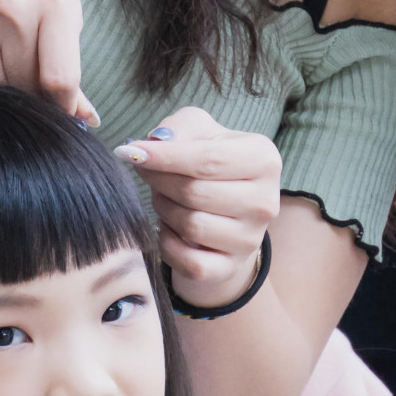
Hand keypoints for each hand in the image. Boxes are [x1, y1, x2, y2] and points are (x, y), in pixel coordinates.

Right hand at [0, 0, 96, 124]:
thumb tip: (83, 113)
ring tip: (8, 64)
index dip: (65, 107)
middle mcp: (13, 17)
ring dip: (8, 93)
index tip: (65, 111)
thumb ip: (69, 52)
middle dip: (37, 98)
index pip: (61, 79)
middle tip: (35, 83)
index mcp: (52, 2)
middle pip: (29, 91)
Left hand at [113, 107, 280, 308]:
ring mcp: (250, 239)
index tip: (131, 151)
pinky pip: (188, 260)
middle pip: (195, 192)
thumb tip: (154, 143)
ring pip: (190, 225)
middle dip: (160, 181)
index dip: (164, 156)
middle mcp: (265, 202)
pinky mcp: (231, 267)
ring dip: (163, 209)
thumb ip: (180, 128)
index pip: (208, 160)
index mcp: (263, 160)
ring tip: (163, 196)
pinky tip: (168, 226)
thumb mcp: (200, 131)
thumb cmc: (211, 163)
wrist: (228, 210)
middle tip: (147, 172)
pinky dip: (167, 242)